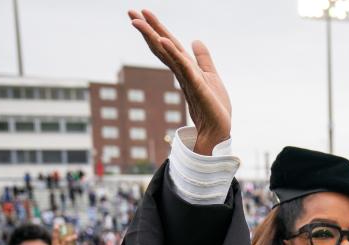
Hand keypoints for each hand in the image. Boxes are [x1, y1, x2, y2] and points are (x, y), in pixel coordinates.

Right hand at [129, 10, 230, 154]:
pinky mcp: (197, 86)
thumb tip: (195, 40)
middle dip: (147, 29)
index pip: (167, 45)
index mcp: (184, 68)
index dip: (156, 28)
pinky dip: (174, 54)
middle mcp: (182, 72)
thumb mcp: (210, 75)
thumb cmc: (214, 106)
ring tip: (138, 21)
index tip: (141, 13)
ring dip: (153, 36)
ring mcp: (187, 78)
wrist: (218, 130)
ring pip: (168, 54)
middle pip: (162, 46)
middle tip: (129, 11)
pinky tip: (164, 42)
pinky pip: (184, 67)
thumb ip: (203, 58)